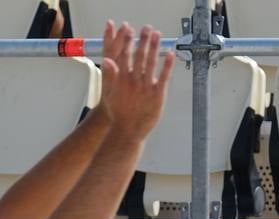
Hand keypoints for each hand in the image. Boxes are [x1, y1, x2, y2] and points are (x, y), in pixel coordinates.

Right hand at [99, 22, 174, 140]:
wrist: (128, 131)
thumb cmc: (118, 113)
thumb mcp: (108, 93)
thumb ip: (109, 75)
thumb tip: (108, 60)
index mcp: (122, 78)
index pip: (124, 54)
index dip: (127, 41)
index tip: (129, 30)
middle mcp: (134, 80)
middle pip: (139, 55)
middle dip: (143, 40)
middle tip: (147, 28)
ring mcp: (146, 87)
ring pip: (151, 62)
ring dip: (155, 47)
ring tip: (158, 34)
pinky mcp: (157, 94)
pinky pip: (164, 76)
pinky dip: (167, 64)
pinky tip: (170, 53)